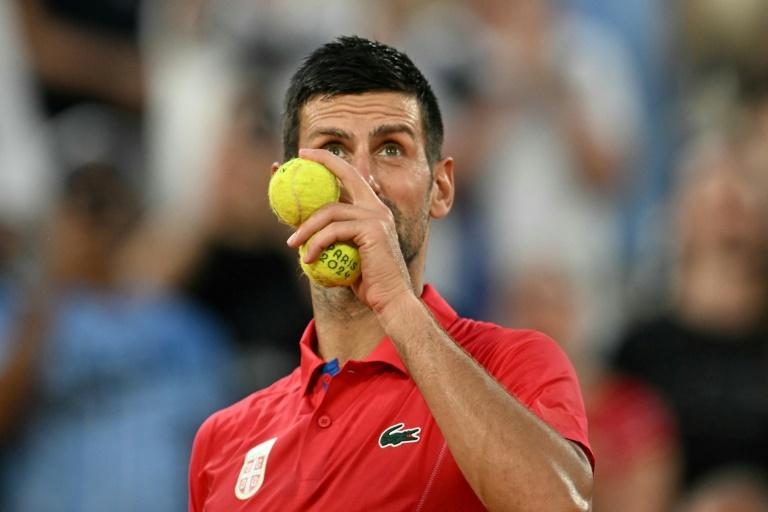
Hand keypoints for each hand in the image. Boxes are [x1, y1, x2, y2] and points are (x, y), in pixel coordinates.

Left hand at [286, 148, 412, 312]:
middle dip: (321, 161)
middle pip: (346, 174)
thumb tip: (304, 229)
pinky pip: (334, 231)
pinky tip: (307, 258)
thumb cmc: (366, 282)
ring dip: (306, 228)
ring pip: (330, 211)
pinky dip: (316, 243)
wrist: (389, 299)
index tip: (304, 155)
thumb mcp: (346, 254)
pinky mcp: (372, 230)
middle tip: (293, 164)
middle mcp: (377, 208)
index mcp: (373, 209)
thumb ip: (334, 237)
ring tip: (292, 244)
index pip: (351, 175)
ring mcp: (377, 217)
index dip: (328, 160)